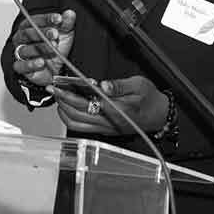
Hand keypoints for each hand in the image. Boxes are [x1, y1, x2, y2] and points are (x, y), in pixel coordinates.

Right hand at [10, 10, 75, 85]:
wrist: (54, 70)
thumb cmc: (55, 48)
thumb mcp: (63, 34)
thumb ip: (66, 23)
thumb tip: (70, 13)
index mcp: (29, 26)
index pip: (34, 20)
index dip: (46, 19)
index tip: (59, 19)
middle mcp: (21, 38)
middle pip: (28, 33)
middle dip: (42, 33)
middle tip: (55, 34)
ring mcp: (20, 53)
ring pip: (25, 49)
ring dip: (39, 48)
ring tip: (52, 48)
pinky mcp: (20, 67)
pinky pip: (20, 66)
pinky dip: (30, 64)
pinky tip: (41, 62)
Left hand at [49, 75, 168, 135]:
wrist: (159, 115)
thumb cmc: (150, 99)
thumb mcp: (139, 84)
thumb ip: (119, 85)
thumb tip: (104, 85)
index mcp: (116, 110)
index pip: (85, 103)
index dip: (69, 94)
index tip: (60, 86)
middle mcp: (109, 122)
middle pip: (77, 114)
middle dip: (62, 101)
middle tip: (54, 90)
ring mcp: (106, 128)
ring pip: (77, 124)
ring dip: (64, 111)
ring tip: (59, 98)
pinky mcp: (105, 130)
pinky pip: (82, 128)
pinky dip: (71, 119)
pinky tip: (68, 108)